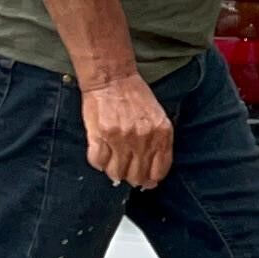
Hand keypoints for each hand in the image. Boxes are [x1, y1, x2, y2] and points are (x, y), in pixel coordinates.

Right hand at [81, 70, 173, 189]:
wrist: (112, 78)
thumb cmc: (135, 96)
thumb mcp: (158, 118)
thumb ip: (159, 145)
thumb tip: (152, 177)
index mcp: (161, 134)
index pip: (159, 171)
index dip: (151, 179)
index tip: (146, 179)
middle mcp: (143, 138)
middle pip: (137, 176)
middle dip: (132, 177)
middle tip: (126, 169)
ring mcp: (121, 138)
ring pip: (116, 173)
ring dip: (114, 170)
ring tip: (113, 158)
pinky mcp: (100, 135)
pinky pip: (97, 162)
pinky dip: (98, 162)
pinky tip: (101, 152)